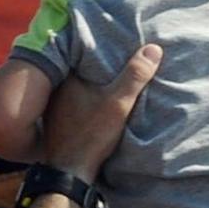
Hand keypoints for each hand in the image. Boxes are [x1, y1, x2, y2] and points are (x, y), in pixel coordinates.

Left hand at [42, 43, 161, 181]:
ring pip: (75, 84)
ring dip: (89, 80)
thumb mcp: (118, 103)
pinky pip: (73, 98)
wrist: (71, 170)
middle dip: (94, 62)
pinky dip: (84, 96)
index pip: (80, 51)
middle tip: (116, 53)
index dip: (97, 44)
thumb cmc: (92, 134)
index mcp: (66, 77)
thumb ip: (134, 77)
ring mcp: (54, 103)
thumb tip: (153, 48)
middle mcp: (56, 87)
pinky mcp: (57, 118)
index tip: (112, 37)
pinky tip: (97, 98)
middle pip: (78, 67)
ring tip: (110, 73)